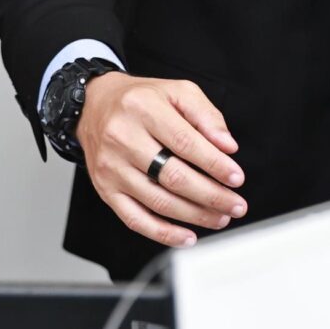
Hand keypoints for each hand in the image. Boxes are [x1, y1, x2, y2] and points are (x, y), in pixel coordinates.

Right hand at [77, 73, 246, 248]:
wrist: (93, 107)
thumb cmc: (140, 100)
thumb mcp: (177, 91)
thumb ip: (206, 115)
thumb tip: (227, 146)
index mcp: (143, 109)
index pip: (185, 143)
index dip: (214, 164)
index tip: (236, 178)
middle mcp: (123, 138)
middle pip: (173, 176)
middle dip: (211, 196)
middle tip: (235, 204)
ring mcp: (112, 168)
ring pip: (158, 201)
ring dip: (195, 216)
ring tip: (220, 218)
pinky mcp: (105, 190)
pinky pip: (135, 219)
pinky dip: (163, 233)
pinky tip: (187, 237)